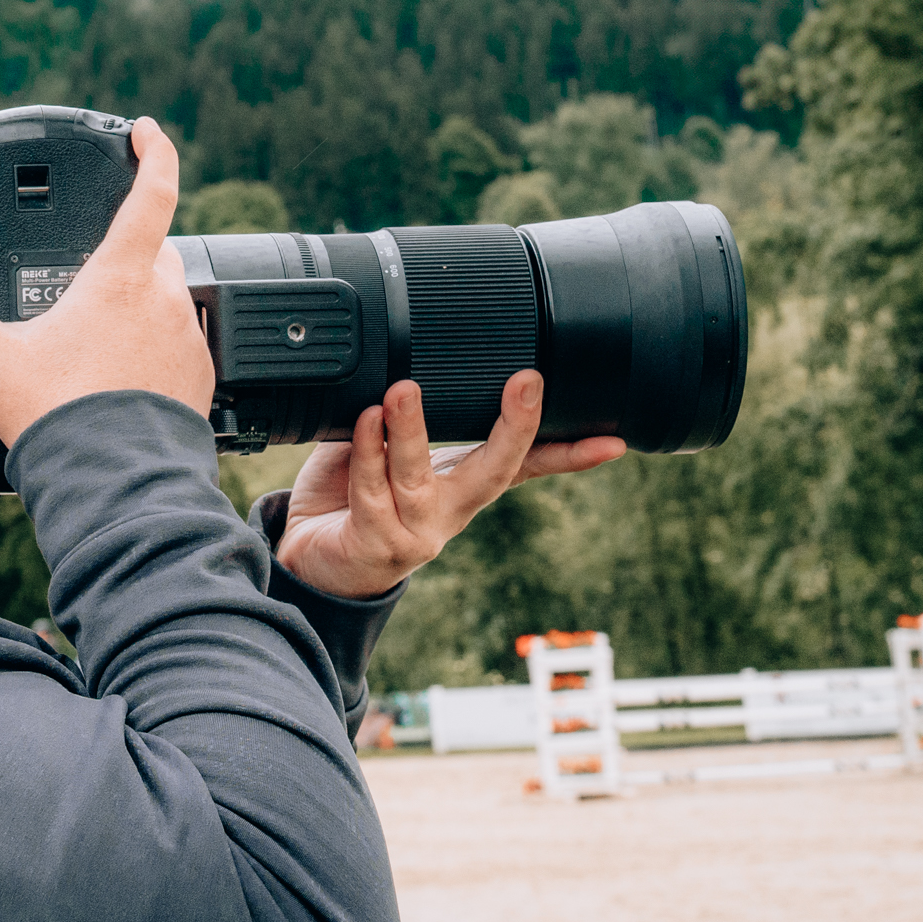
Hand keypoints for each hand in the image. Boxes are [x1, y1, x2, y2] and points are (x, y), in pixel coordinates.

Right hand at [0, 117, 214, 448]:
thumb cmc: (57, 419)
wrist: (114, 486)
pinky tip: (118, 374)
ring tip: (95, 336)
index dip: (154, 151)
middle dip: (127, 250)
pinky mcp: (200, 377)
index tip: (145, 132)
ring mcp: (188, 339)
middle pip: (156, 249)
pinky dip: (153, 346)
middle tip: (87, 276)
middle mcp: (166, 299)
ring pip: (169, 297)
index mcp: (121, 277)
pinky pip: (179, 343)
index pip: (153, 191)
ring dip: (139, 302)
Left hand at [274, 372, 624, 598]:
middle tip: (528, 382)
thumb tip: (411, 362)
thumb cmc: (352, 498)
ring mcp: (416, 532)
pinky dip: (367, 451)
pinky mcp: (376, 544)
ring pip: (417, 474)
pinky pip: (372, 492)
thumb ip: (402, 419)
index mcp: (462, 486)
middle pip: (495, 472)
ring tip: (404, 389)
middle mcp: (449, 512)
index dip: (571, 454)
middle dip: (516, 428)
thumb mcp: (387, 452)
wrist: (311, 560)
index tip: (612, 438)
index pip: (527, 466)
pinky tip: (365, 419)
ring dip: (412, 428)